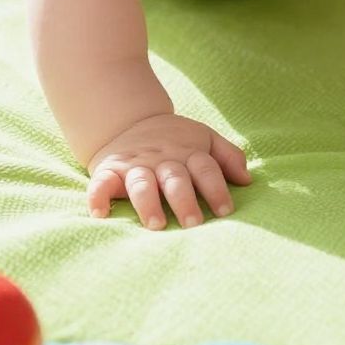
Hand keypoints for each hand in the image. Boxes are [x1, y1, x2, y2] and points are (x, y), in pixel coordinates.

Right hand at [86, 112, 250, 229]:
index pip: (206, 169)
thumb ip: (227, 156)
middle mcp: (162, 160)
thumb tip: (247, 180)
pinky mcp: (108, 171)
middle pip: (175, 179)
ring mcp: (134, 166)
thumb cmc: (174, 140)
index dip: (216, 189)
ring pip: (141, 184)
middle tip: (193, 224)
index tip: (225, 211)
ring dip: (148, 203)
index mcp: (188, 153)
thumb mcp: (203, 139)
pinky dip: (98, 197)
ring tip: (156, 224)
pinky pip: (100, 184)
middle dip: (184, 201)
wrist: (127, 120)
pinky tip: (100, 214)